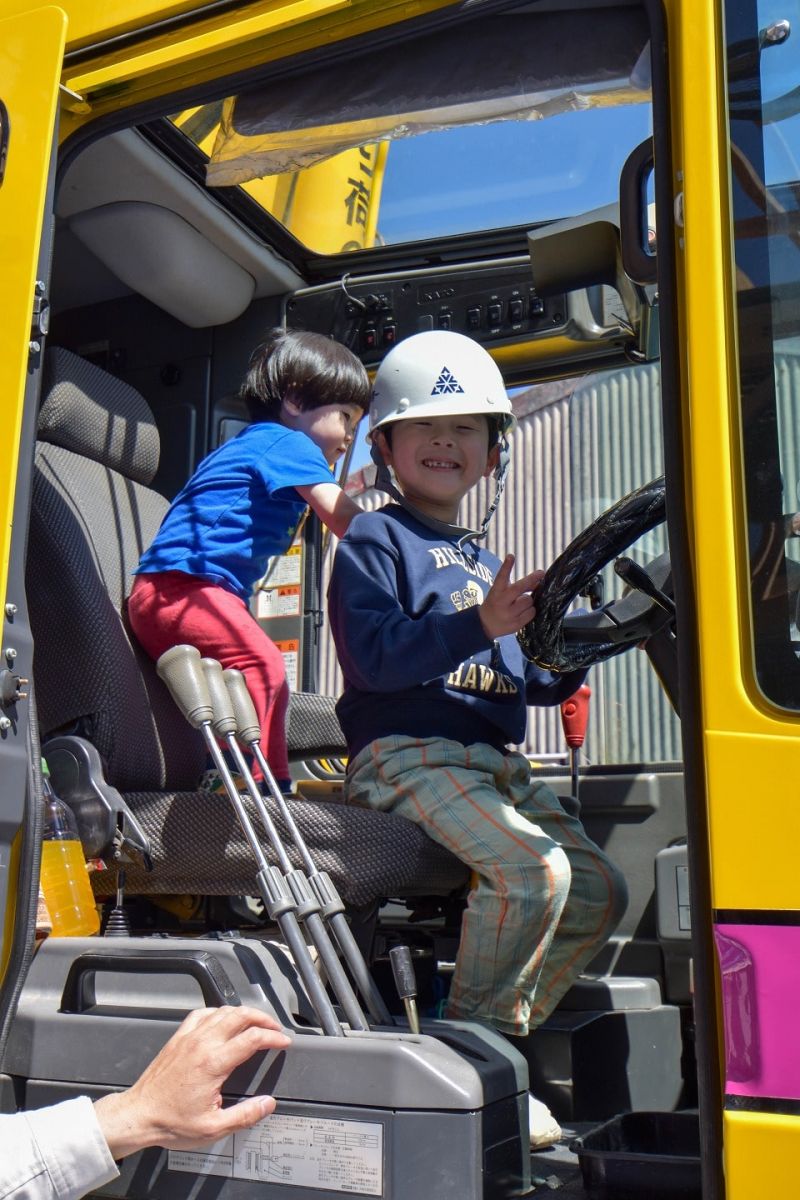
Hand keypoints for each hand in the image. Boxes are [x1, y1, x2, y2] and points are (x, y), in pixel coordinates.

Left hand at [94, 1005, 291, 1157]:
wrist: (138, 1115)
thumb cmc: (170, 1123)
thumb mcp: (212, 1128)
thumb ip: (244, 1116)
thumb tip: (267, 1104)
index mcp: (213, 1063)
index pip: (252, 1038)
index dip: (273, 1038)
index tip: (283, 1043)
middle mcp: (202, 1044)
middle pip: (241, 1015)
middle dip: (263, 1018)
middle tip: (274, 1029)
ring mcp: (189, 1037)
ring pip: (223, 1010)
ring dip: (243, 1013)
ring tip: (255, 1023)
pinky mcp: (178, 1038)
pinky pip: (202, 1013)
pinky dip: (219, 1012)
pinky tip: (224, 1019)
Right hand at [479, 555, 544, 640]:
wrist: (485, 624)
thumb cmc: (497, 603)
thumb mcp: (502, 592)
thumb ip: (519, 586)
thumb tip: (539, 582)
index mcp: (496, 591)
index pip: (501, 577)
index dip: (506, 566)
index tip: (511, 556)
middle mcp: (501, 602)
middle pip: (519, 588)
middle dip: (531, 580)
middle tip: (541, 573)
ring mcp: (508, 614)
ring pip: (529, 601)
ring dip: (529, 600)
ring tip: (521, 604)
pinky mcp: (515, 624)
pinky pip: (531, 613)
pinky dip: (531, 610)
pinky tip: (523, 612)